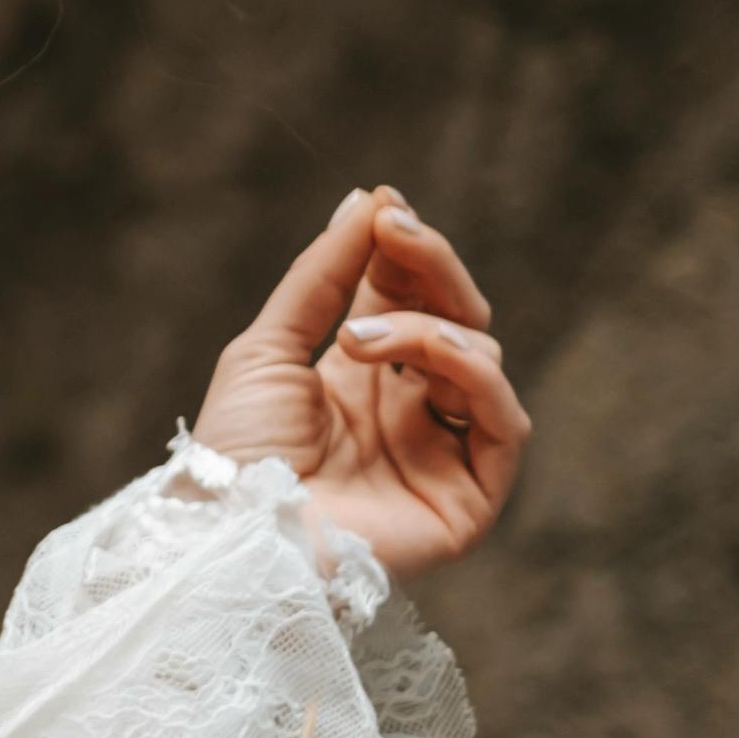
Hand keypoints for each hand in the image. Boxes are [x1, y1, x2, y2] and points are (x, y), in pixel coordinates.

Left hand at [193, 184, 527, 578]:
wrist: (232, 538)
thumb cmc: (236, 457)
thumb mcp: (267, 348)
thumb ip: (322, 277)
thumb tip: (365, 199)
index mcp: (361, 381)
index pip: (408, 299)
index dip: (404, 252)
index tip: (384, 209)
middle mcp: (408, 413)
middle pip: (456, 317)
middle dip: (430, 265)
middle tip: (393, 228)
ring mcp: (442, 454)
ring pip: (484, 357)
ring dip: (429, 325)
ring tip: (360, 338)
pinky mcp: (470, 499)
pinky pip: (505, 420)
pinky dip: (472, 372)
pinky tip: (415, 358)